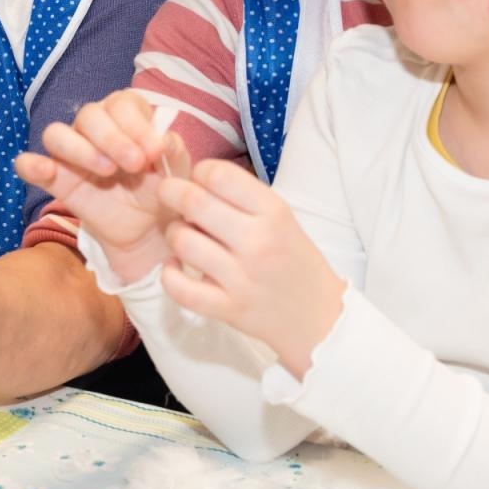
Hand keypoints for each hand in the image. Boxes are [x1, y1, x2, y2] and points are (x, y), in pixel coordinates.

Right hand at [15, 90, 189, 282]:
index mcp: (126, 116)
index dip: (136, 124)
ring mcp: (71, 152)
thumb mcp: (176, 171)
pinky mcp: (55, 179)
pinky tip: (45, 170)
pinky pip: (29, 164)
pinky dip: (30, 164)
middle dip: (113, 138)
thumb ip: (173, 152)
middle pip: (89, 114)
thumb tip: (164, 140)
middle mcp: (95, 127)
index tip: (155, 151)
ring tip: (108, 172)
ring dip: (80, 149)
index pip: (122, 104)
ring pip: (57, 133)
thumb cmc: (161, 189)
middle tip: (136, 164)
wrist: (148, 230)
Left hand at [157, 159, 345, 377]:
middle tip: (169, 195)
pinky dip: (169, 275)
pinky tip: (174, 268)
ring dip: (172, 233)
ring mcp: (242, 278)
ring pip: (182, 241)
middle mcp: (258, 241)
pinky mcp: (229, 308)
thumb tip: (193, 178)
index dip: (199, 172)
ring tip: (180, 236)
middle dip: (171, 192)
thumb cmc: (293, 260)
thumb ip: (241, 198)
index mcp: (273, 212)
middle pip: (193, 202)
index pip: (220, 174)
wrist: (320, 317)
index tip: (197, 179)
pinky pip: (181, 289)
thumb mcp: (281, 218)